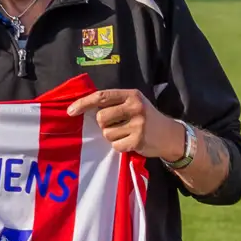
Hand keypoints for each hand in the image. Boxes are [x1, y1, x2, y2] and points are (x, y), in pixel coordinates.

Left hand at [67, 89, 184, 159]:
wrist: (170, 135)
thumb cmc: (146, 117)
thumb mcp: (134, 103)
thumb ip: (114, 103)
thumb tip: (84, 107)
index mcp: (131, 94)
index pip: (101, 96)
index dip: (83, 103)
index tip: (70, 111)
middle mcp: (135, 107)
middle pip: (100, 118)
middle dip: (103, 124)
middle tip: (117, 125)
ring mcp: (137, 124)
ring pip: (107, 133)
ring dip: (112, 136)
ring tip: (126, 133)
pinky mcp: (138, 140)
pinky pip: (115, 145)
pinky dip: (120, 146)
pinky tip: (131, 142)